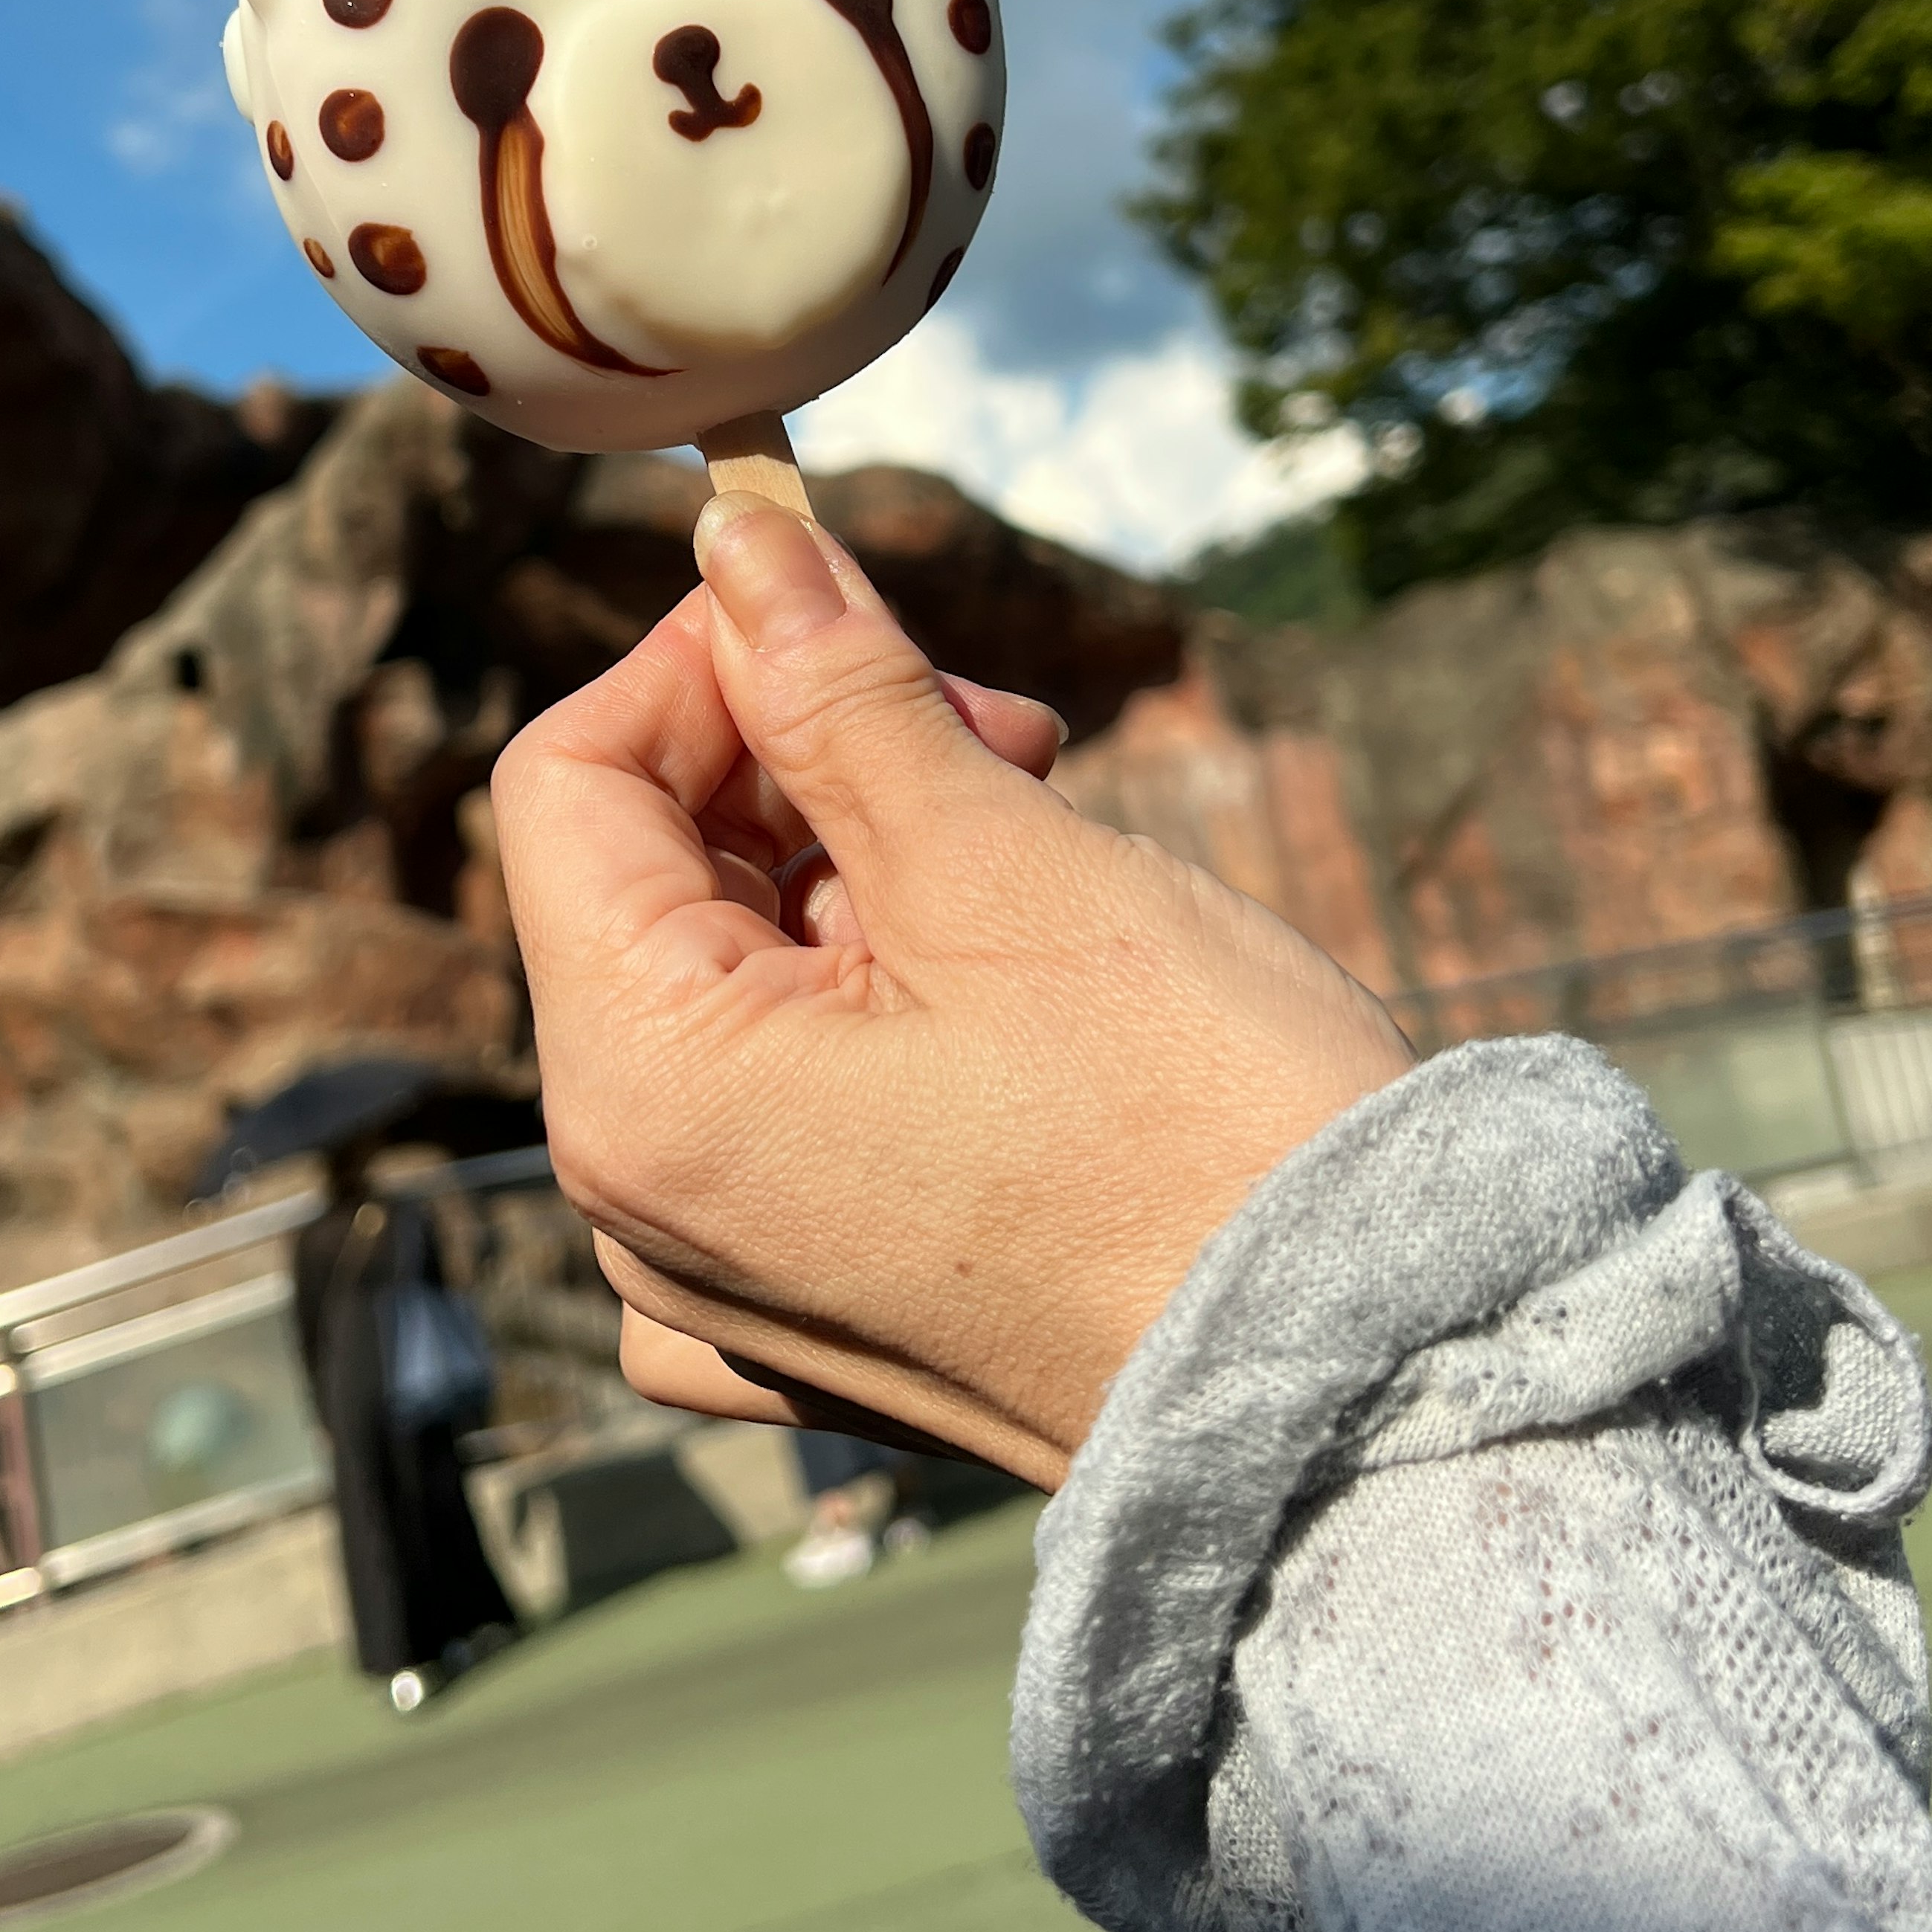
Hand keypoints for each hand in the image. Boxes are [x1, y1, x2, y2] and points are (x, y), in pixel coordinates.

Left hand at [490, 498, 1413, 1485]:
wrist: (1365, 1385)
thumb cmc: (1194, 1127)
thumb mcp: (1000, 861)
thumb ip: (839, 693)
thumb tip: (736, 546)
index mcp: (641, 1096)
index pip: (566, 791)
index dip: (699, 662)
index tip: (847, 609)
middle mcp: (642, 1211)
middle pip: (645, 888)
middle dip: (803, 767)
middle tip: (1011, 736)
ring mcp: (730, 1284)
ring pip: (730, 988)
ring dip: (859, 876)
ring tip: (1039, 851)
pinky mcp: (825, 1323)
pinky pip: (784, 1114)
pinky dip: (873, 1014)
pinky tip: (1005, 997)